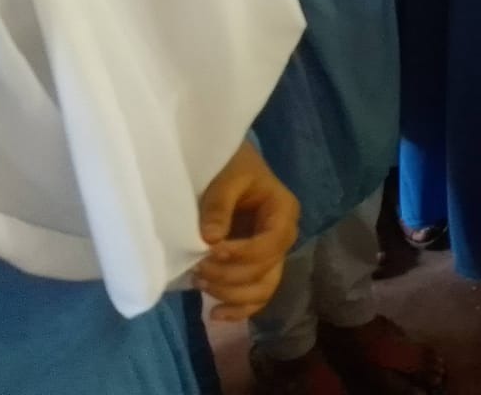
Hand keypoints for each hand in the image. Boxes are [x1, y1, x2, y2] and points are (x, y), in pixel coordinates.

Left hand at [195, 142, 299, 322]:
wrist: (227, 165)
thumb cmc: (229, 166)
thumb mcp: (226, 177)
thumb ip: (219, 205)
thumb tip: (210, 239)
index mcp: (283, 211)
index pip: (272, 242)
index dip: (243, 252)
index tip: (211, 250)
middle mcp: (282, 236)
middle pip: (266, 270)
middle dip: (230, 275)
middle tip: (197, 266)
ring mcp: (270, 254)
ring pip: (262, 288)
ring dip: (230, 292)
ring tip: (200, 282)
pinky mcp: (255, 266)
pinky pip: (256, 296)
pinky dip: (238, 310)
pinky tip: (214, 314)